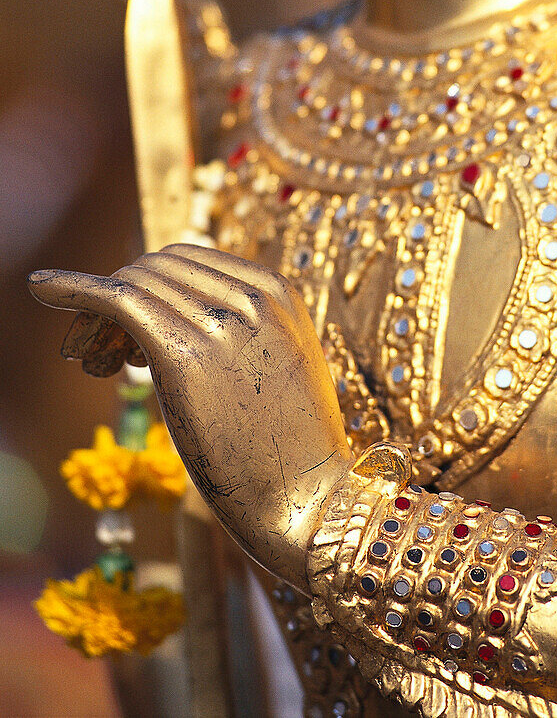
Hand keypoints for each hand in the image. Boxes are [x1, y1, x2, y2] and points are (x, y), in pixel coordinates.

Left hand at [28, 244, 351, 588]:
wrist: (309, 502)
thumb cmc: (289, 451)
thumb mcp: (277, 369)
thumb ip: (241, 334)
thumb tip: (174, 328)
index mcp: (276, 291)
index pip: (186, 260)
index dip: (145, 285)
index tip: (124, 333)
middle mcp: (250, 295)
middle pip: (155, 267)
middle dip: (118, 297)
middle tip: (98, 355)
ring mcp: (221, 321)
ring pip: (133, 284)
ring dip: (96, 314)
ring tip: (91, 362)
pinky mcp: (185, 354)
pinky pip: (116, 300)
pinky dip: (72, 287)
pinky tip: (40, 287)